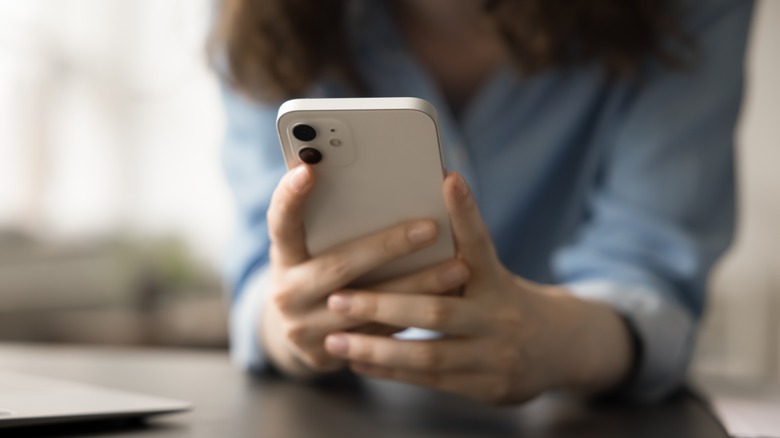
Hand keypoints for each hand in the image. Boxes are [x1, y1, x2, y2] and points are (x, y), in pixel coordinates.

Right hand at [261, 165, 470, 377]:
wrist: (298, 333)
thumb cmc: (316, 270)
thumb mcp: (312, 246)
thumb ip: (330, 220)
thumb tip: (382, 177)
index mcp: (283, 255)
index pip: (280, 221)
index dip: (290, 196)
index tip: (309, 169)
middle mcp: (287, 292)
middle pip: (339, 266)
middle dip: (387, 246)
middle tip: (430, 229)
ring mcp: (304, 328)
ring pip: (368, 306)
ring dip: (416, 286)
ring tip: (457, 267)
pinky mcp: (328, 354)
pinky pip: (380, 333)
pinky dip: (414, 313)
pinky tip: (448, 298)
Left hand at [323, 173, 632, 402]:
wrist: (559, 348)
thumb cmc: (504, 298)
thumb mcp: (491, 273)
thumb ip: (456, 252)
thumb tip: (419, 203)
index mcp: (497, 279)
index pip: (479, 241)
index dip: (465, 212)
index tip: (448, 179)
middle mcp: (499, 315)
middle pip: (437, 309)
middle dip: (383, 305)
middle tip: (339, 297)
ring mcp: (496, 354)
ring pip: (429, 353)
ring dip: (378, 348)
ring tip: (337, 339)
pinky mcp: (488, 386)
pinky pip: (432, 379)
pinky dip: (392, 371)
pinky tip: (360, 363)